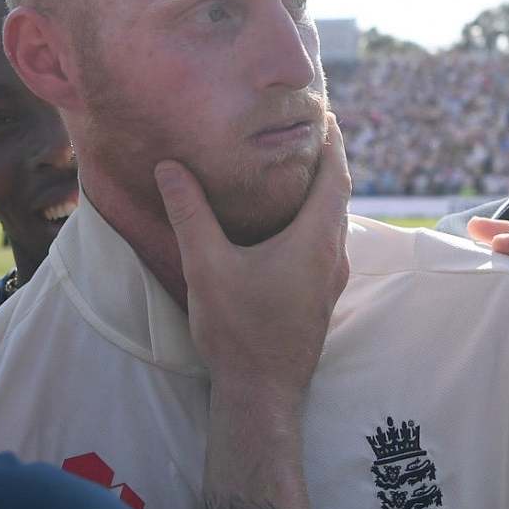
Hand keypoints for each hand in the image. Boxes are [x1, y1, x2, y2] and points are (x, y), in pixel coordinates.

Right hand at [158, 114, 350, 406]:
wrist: (263, 394)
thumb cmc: (239, 330)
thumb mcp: (207, 266)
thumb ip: (190, 213)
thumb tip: (171, 167)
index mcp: (316, 239)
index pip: (336, 175)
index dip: (332, 141)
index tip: (322, 113)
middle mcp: (334, 256)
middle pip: (337, 196)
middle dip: (324, 162)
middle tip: (301, 133)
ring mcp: (331, 281)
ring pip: (332, 224)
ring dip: (318, 195)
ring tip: (291, 172)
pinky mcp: (320, 299)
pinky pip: (323, 246)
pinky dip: (311, 222)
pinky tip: (284, 226)